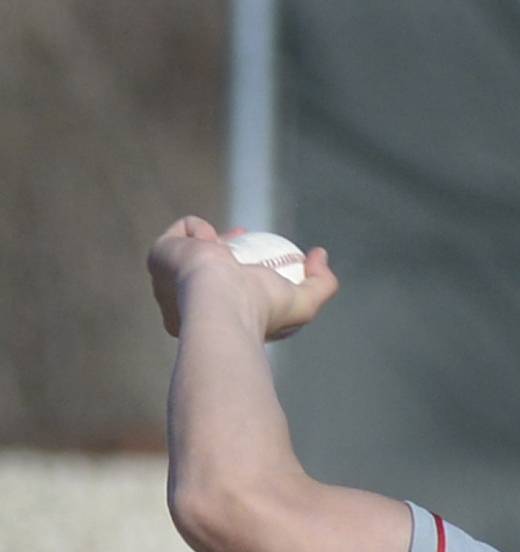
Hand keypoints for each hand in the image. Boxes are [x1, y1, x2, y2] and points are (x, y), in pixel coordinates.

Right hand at [146, 216, 338, 341]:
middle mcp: (190, 303)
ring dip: (208, 238)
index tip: (263, 250)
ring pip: (191, 248)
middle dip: (225, 249)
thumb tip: (320, 255)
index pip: (230, 288)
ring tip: (221, 243)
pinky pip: (181, 232)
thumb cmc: (261, 311)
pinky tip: (208, 240)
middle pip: (209, 267)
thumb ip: (322, 285)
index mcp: (218, 318)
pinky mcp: (161, 258)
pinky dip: (197, 229)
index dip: (245, 266)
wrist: (221, 303)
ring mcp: (171, 281)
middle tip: (243, 235)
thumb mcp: (303, 304)